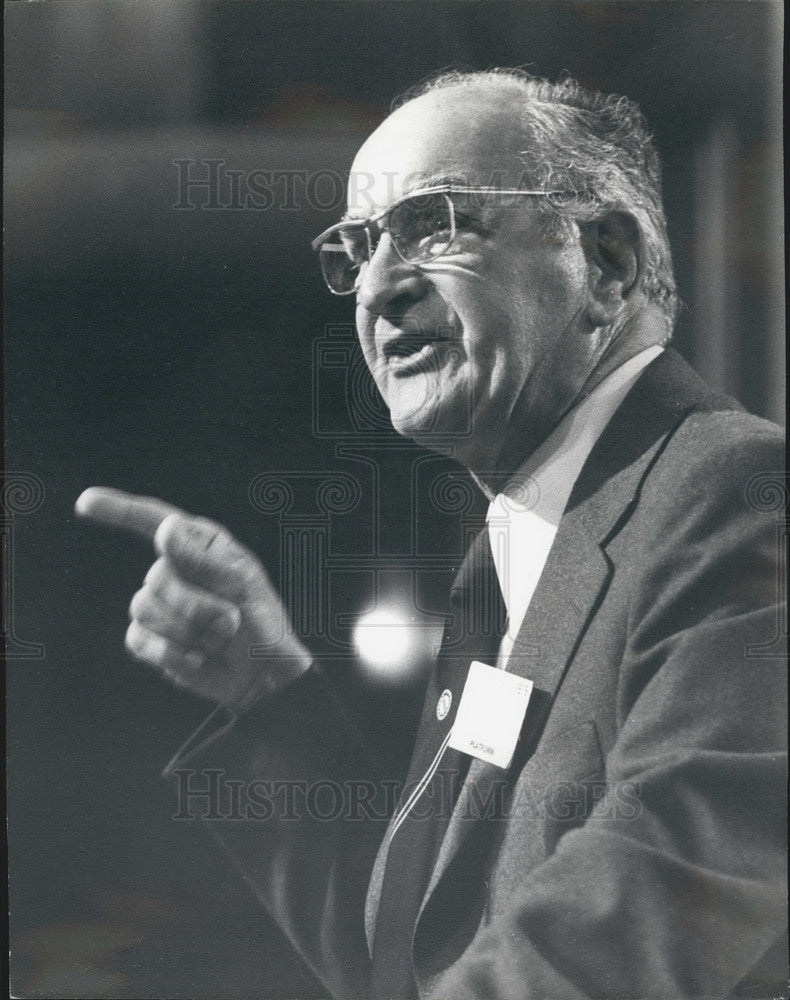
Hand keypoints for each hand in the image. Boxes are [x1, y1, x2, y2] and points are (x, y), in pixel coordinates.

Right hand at [74, 487, 312, 708]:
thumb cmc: (260, 621)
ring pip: (145, 609)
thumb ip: (202, 559)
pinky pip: (139, 639)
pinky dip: (172, 653)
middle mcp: (173, 568)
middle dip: (197, 606)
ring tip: (218, 638)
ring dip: (189, 630)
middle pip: (157, 578)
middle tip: (231, 621)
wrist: (260, 672)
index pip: (153, 520)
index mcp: (199, 544)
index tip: (85, 502)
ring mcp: (158, 603)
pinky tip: (198, 657)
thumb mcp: (242, 586)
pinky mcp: (149, 637)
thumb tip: (166, 529)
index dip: (117, 510)